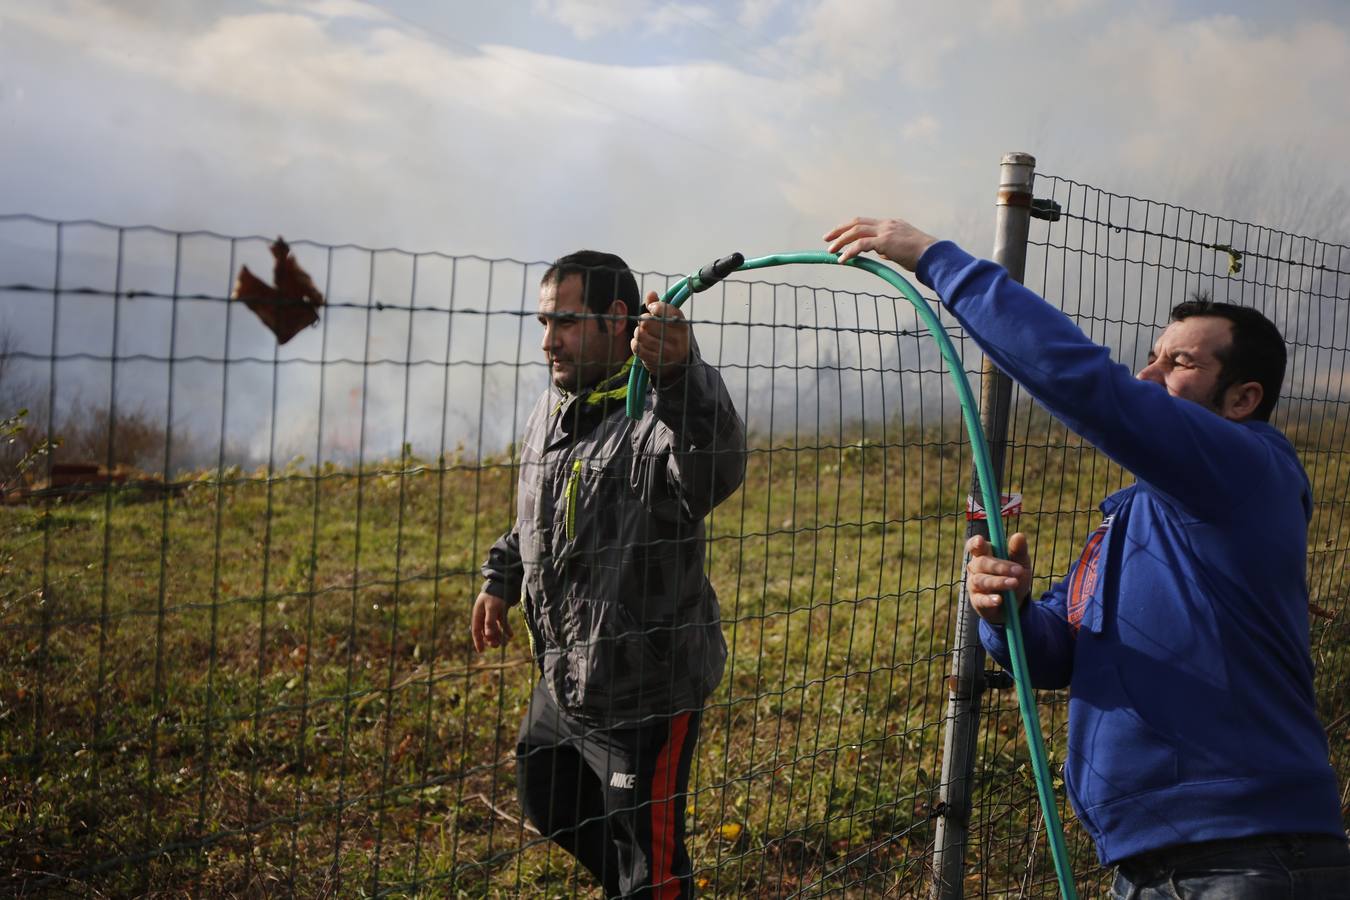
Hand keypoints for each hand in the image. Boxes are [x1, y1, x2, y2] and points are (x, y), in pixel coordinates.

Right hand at [471, 592, 512, 651]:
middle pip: (485, 630)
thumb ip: (490, 622)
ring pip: (494, 627)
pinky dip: (506, 628)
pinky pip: (502, 622)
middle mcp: (484, 613)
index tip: (481, 651)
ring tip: (505, 642)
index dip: (478, 641)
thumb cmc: (495, 595)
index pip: (476, 630)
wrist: (504, 582)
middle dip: (490, 639)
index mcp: (478, 613)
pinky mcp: (500, 610)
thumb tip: (489, 637)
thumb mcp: (492, 608)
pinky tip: (511, 635)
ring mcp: (492, 612)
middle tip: (496, 646)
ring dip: (498, 635)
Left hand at [631, 292, 689, 382]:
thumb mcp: (669, 320)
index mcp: (682, 324)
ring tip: (641, 333)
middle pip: (647, 322)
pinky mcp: (658, 362)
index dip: (654, 307)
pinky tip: (640, 343)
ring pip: (641, 335)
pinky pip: (638, 348)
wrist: (678, 363)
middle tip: (644, 324)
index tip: (652, 308)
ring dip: (638, 333)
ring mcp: (668, 351)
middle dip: (642, 321)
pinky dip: (635, 344)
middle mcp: (678, 338)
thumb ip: (659, 306)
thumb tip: (651, 293)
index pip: (665, 309)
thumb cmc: (671, 336)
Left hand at [823, 216, 938, 270]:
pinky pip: (861, 245)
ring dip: (841, 241)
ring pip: (856, 231)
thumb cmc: (920, 255)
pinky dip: (850, 251)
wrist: (933, 255)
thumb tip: (880, 252)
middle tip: (827, 238)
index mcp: (890, 224)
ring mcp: (885, 231)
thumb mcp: (902, 249)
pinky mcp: (884, 241)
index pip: (865, 222)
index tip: (839, 235)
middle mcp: (886, 224)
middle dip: (840, 230)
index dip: (850, 228)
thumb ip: (889, 248)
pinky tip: (843, 259)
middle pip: (857, 222)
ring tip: (831, 250)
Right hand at [965, 532, 1031, 625]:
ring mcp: (974, 584)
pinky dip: (989, 599)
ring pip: (981, 580)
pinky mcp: (977, 601)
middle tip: (1018, 570)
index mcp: (984, 554)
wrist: (1015, 604)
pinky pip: (981, 599)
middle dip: (1000, 566)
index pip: (974, 546)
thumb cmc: (1015, 577)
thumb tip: (1019, 535)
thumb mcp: (1021, 563)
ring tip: (1014, 583)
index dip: (975, 543)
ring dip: (998, 581)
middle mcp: (975, 568)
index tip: (981, 541)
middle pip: (981, 563)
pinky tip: (999, 600)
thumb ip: (1019, 550)